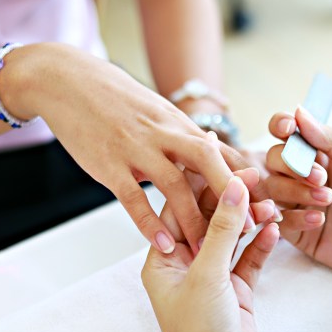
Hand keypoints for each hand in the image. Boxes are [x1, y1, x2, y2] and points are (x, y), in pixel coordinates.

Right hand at [3, 43, 252, 253]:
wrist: (68, 80)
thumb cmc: (117, 99)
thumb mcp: (158, 110)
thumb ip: (183, 136)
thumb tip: (212, 155)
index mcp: (179, 123)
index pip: (222, 153)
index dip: (245, 180)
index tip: (264, 204)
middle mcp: (164, 134)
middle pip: (208, 164)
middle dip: (231, 196)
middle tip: (249, 228)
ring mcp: (136, 148)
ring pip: (174, 186)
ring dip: (192, 220)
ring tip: (205, 250)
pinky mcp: (109, 164)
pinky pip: (133, 198)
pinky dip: (149, 223)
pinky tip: (163, 244)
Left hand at [142, 175, 278, 331]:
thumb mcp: (208, 276)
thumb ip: (223, 230)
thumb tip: (234, 187)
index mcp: (164, 259)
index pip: (178, 207)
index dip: (196, 178)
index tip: (211, 150)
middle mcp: (186, 264)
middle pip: (208, 218)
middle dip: (230, 197)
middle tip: (252, 173)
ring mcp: (213, 277)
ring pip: (232, 236)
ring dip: (250, 220)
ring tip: (270, 204)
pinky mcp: (236, 289)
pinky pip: (250, 258)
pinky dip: (261, 244)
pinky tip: (275, 230)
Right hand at [265, 107, 331, 290]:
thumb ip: (331, 140)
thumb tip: (299, 112)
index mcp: (324, 154)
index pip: (289, 133)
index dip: (281, 126)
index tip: (287, 129)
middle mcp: (307, 177)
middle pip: (275, 160)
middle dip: (292, 165)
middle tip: (321, 178)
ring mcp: (301, 204)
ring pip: (273, 189)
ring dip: (296, 190)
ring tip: (327, 200)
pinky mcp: (299, 233)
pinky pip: (279, 221)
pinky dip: (294, 217)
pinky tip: (319, 220)